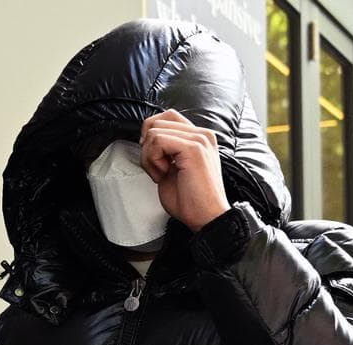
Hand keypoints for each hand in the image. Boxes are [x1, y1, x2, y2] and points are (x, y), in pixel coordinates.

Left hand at [139, 109, 230, 231]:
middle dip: (148, 147)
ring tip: (162, 174)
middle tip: (157, 169)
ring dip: (149, 156)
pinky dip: (152, 159)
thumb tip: (146, 140)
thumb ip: (164, 150)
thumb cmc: (191, 201)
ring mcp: (199, 140)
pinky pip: (157, 140)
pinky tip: (163, 174)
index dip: (151, 135)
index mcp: (199, 138)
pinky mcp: (193, 148)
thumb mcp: (173, 168)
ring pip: (155, 130)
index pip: (167, 117)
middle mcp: (202, 135)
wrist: (206, 218)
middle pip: (158, 121)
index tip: (153, 158)